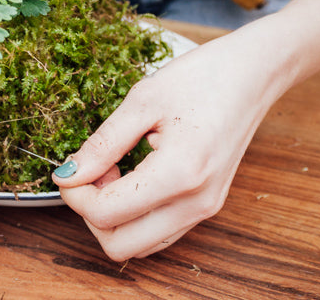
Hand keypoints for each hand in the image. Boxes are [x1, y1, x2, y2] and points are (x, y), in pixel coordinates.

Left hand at [52, 19, 295, 260]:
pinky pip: (158, 232)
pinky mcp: (206, 206)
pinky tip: (130, 178)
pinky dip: (133, 216)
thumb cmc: (200, 78)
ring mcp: (204, 210)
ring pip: (139, 245)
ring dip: (112, 218)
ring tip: (112, 172)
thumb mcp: (141, 102)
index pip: (105, 214)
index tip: (69, 167)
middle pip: (120, 245)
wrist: (252, 75)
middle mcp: (195, 204)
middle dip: (91, 213)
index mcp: (179, 174)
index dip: (74, 194)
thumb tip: (67, 175)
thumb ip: (101, 145)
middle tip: (91, 172)